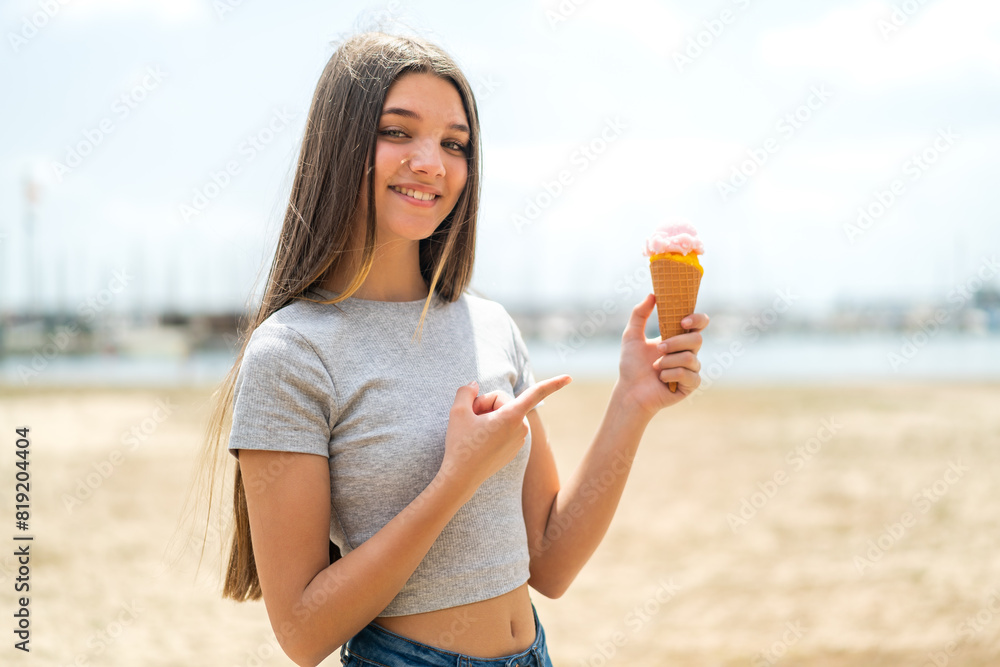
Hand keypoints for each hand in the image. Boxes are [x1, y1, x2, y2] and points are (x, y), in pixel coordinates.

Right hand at [440, 375, 571, 498]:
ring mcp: (519, 440)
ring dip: (488, 416)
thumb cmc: (460, 444)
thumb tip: (474, 385)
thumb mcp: (457, 412)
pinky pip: (504, 428)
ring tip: (474, 432)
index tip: (569, 378)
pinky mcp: (513, 449)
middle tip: (471, 418)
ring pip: (503, 414)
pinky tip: (479, 441)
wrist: (460, 478)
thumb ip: (466, 392)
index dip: (553, 383)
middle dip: (486, 404)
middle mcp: (521, 428)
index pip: (535, 393)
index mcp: (512, 417)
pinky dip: (492, 428)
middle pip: (504, 400)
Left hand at [617, 293, 708, 418]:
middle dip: (676, 343)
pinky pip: (688, 375)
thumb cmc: (631, 365)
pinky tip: (661, 379)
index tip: (683, 321)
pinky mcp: (691, 384)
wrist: (629, 391)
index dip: (697, 319)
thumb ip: (639, 314)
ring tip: (655, 367)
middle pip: (697, 340)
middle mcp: (688, 352)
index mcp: (678, 338)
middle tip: (659, 348)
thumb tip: (652, 294)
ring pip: (690, 358)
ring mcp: (691, 369)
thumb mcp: (631, 336)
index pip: (699, 324)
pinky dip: (670, 375)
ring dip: (668, 361)